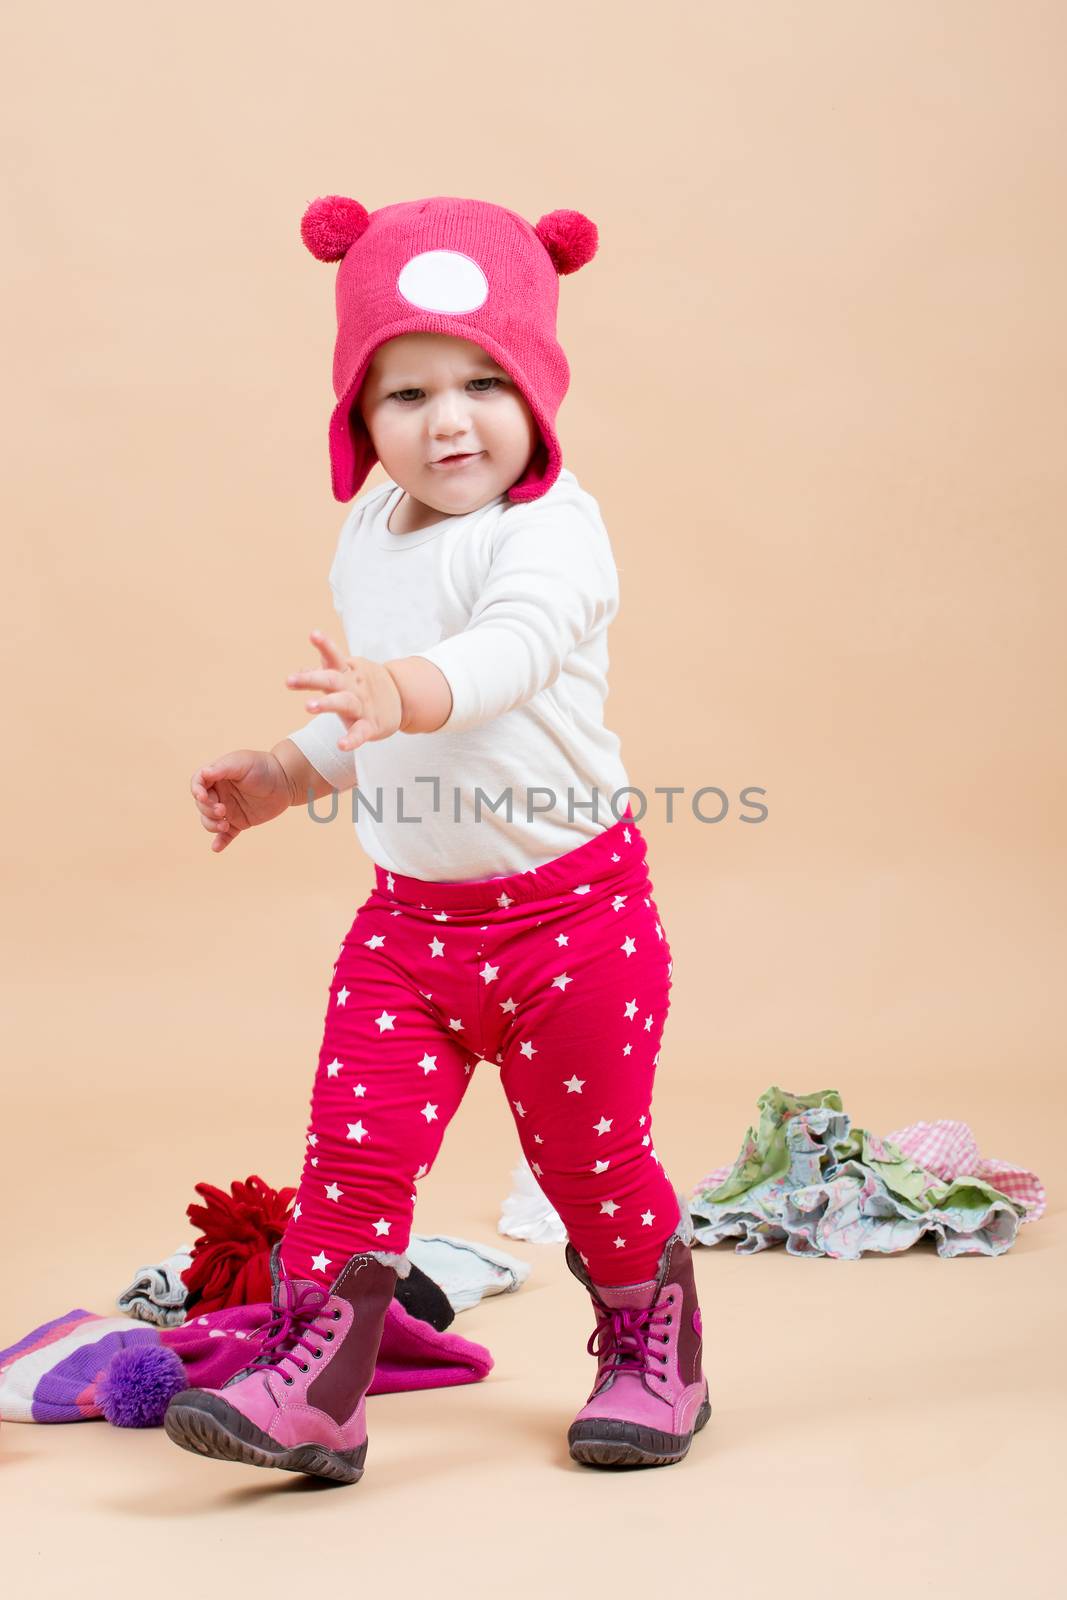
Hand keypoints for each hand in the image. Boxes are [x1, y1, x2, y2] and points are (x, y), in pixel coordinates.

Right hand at [190, 749, 291, 853]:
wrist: (287, 781)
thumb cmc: (263, 766)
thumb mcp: (241, 763)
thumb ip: (222, 769)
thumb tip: (203, 774)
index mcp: (217, 777)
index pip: (198, 784)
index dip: (196, 791)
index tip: (203, 797)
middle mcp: (220, 793)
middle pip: (202, 805)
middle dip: (208, 810)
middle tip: (223, 810)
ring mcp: (229, 809)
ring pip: (210, 821)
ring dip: (212, 825)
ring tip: (225, 825)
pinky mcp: (240, 822)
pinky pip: (226, 835)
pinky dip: (220, 842)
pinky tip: (217, 847)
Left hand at [286, 630, 403, 750]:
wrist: (402, 698)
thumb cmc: (363, 685)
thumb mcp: (346, 674)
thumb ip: (323, 672)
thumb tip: (298, 671)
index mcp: (347, 672)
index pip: (334, 656)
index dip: (325, 645)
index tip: (313, 635)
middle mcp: (353, 686)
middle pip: (332, 680)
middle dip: (311, 679)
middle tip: (289, 681)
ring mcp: (362, 706)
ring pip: (344, 703)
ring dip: (327, 704)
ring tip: (308, 706)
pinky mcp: (371, 726)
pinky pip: (360, 733)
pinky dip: (352, 739)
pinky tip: (341, 745)